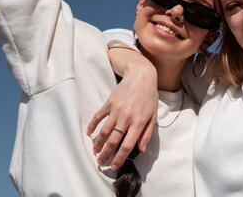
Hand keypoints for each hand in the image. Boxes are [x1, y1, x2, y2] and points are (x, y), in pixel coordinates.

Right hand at [86, 48, 157, 170]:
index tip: (113, 166)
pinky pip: (98, 117)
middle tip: (101, 162)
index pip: (127, 145)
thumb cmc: (149, 96)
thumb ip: (147, 133)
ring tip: (95, 152)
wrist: (141, 76)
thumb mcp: (153, 115)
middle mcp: (126, 118)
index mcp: (139, 122)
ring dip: (98, 143)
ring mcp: (116, 110)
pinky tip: (89, 133)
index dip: (119, 158)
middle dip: (105, 154)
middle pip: (113, 141)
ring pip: (104, 131)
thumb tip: (141, 149)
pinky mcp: (109, 103)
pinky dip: (92, 126)